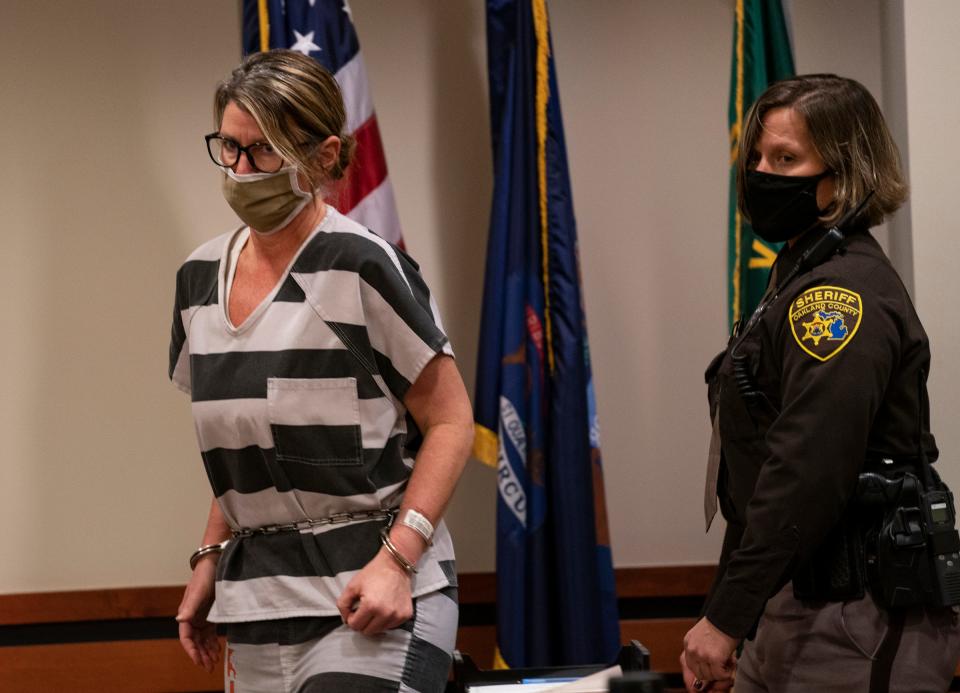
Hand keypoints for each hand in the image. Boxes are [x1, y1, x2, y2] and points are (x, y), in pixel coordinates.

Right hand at [176, 557, 219, 671]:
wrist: (216, 563)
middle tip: (209, 667)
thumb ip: (190, 606)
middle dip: (201, 655)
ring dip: (207, 651)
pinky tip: (218, 649)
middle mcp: (193, 617)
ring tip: (214, 662)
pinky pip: (210, 632)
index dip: (191, 650)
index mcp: (186, 614)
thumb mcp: (198, 592)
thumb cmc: (205, 576)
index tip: (198, 661)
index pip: (186, 638)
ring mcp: (202, 616)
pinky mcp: (211, 613)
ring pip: (203, 639)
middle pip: (195, 641)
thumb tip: (180, 619)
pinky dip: (213, 642)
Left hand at [336, 548, 412, 636]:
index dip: (351, 618)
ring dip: (374, 623)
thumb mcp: (352, 586)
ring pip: (379, 631)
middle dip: (362, 622)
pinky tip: (386, 608)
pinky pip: (391, 626)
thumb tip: (346, 620)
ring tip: (375, 608)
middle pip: (367, 631)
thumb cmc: (373, 573)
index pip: (355, 626)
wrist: (396, 565)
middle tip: (364, 609)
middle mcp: (386, 613)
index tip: (355, 609)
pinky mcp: (406, 615)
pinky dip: (386, 621)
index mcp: (371, 606)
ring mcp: (397, 615)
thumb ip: (343, 604)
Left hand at [681, 617, 737, 690]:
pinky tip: (730, 663)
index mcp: (688, 642)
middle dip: (711, 673)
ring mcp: (702, 654)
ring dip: (719, 673)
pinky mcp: (714, 658)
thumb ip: (700, 648)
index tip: (713, 668)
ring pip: (709, 676)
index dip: (703, 669)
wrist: (728, 615)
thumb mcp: (702, 634)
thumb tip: (705, 666)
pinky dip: (726, 673)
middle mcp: (692, 649)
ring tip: (727, 662)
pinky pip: (720, 675)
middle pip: (699, 673)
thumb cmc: (720, 623)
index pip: (691, 665)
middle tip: (722, 666)